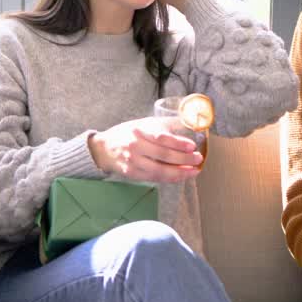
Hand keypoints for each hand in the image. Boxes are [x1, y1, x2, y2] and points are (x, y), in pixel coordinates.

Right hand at [87, 117, 201, 182]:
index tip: (192, 146)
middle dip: (184, 159)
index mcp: (138, 130)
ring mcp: (133, 162)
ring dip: (180, 172)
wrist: (103, 149)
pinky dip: (170, 178)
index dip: (178, 143)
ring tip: (194, 170)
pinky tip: (181, 176)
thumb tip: (189, 123)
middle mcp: (135, 146)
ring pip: (160, 171)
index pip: (161, 137)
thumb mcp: (142, 124)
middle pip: (164, 155)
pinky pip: (155, 178)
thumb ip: (162, 126)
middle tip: (198, 158)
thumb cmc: (127, 134)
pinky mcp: (132, 174)